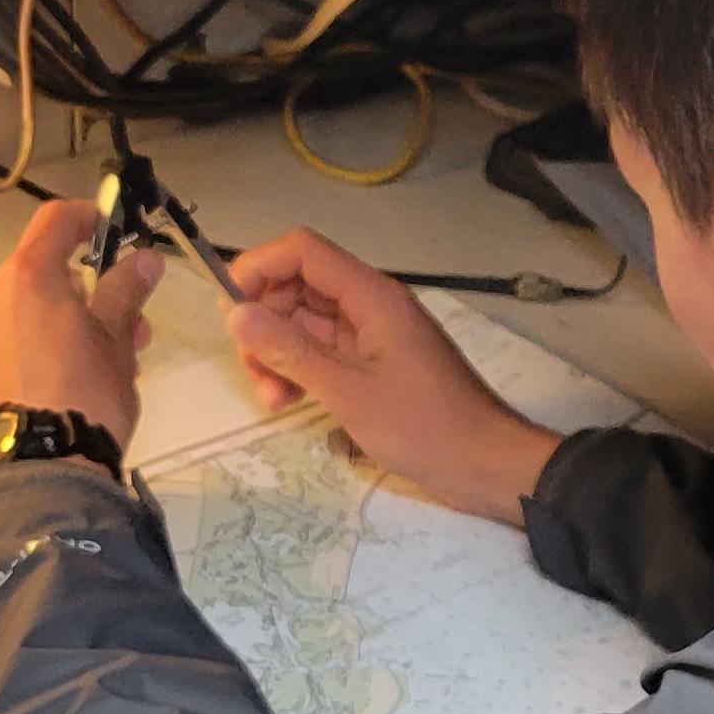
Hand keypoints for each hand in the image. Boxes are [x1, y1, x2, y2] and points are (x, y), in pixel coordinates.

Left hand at [0, 198, 161, 449]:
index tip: (104, 231)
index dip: (84, 218)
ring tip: (59, 379)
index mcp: (28, 279)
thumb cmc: (84, 400)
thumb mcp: (117, 346)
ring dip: (28, 335)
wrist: (32, 478)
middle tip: (104, 336)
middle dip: (66, 300)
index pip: (55, 222)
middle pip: (27, 282)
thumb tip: (144, 258)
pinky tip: (22, 403)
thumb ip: (125, 294)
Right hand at [228, 228, 555, 524]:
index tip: (228, 309)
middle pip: (297, 287)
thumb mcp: (346, 390)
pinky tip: (292, 402)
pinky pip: (324, 350)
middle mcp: (370, 304)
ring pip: (305, 323)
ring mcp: (372, 334)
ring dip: (279, 354)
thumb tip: (236, 313)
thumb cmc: (422, 425)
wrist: (484, 463)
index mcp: (371, 295)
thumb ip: (289, 350)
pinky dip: (301, 370)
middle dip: (265, 324)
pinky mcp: (374, 363)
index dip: (259, 268)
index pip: (302, 250)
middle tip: (255, 373)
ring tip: (276, 400)